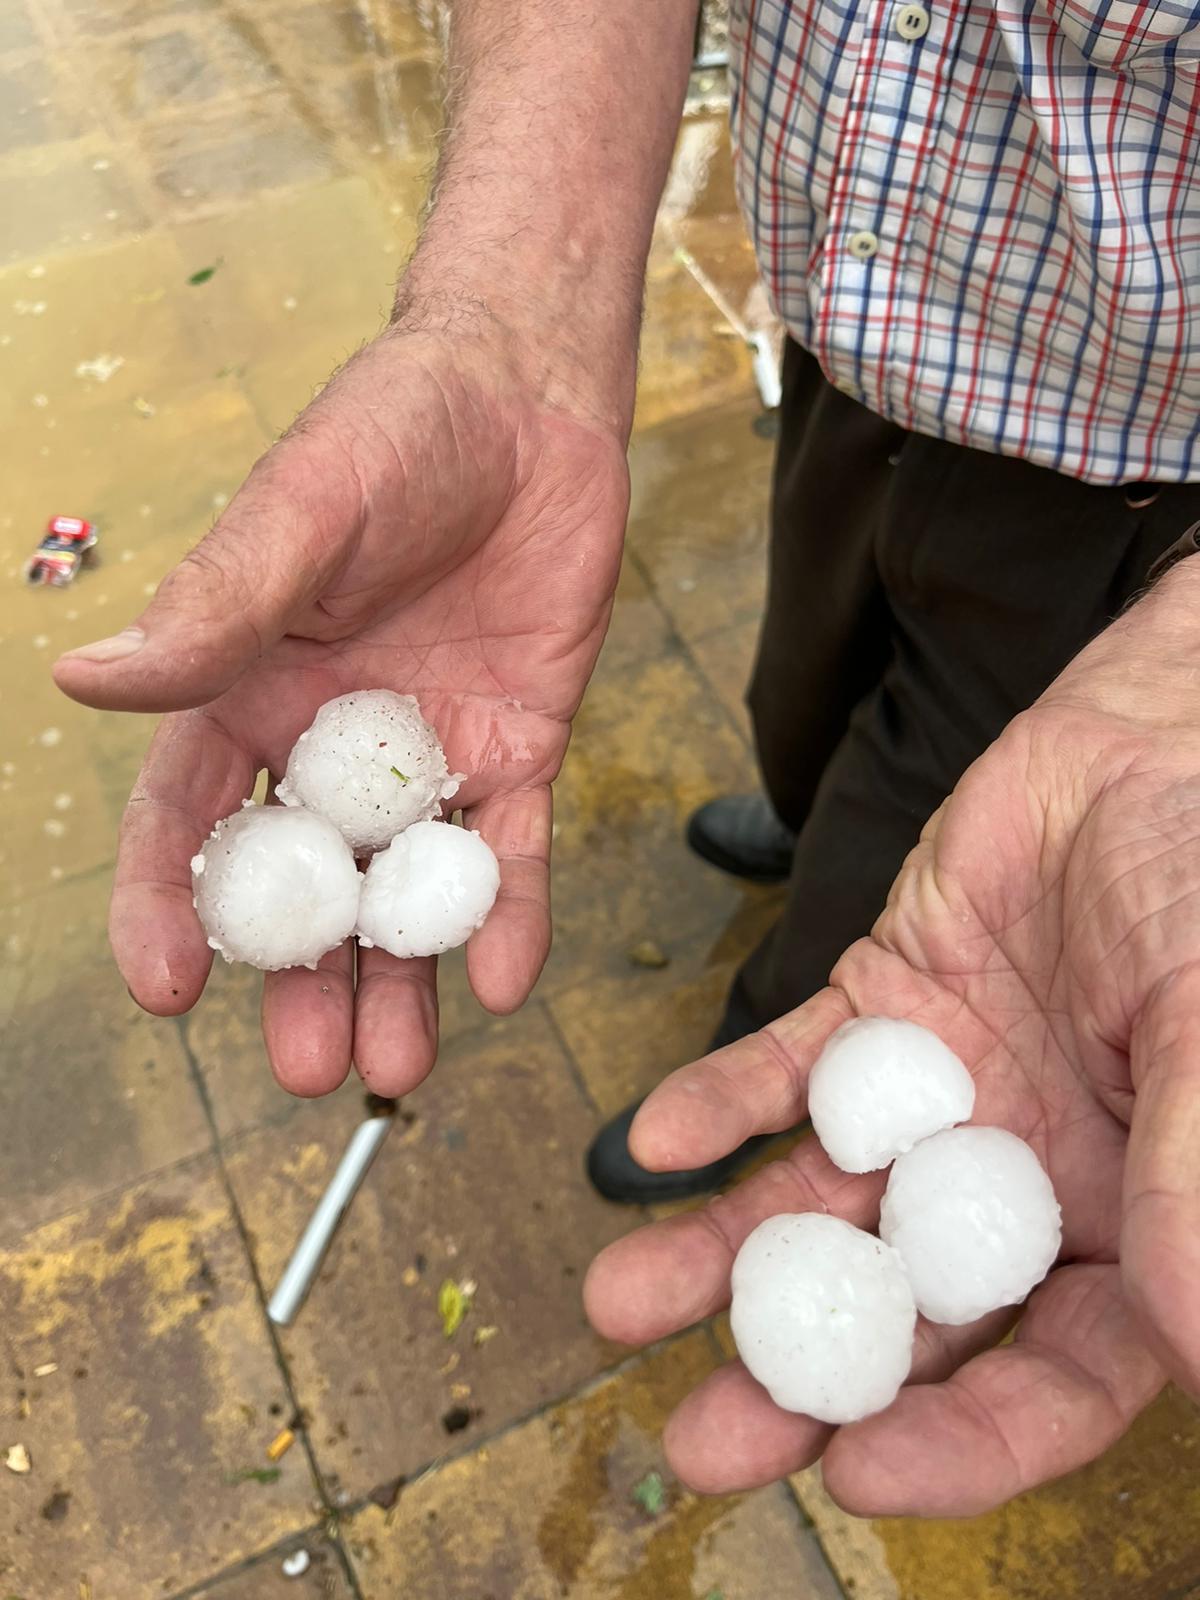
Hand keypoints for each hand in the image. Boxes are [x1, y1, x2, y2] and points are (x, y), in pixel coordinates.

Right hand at [54, 317, 629, 1096]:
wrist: (529, 401)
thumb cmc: (394, 433)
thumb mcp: (298, 518)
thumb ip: (213, 610)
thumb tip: (82, 682)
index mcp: (247, 691)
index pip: (190, 818)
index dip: (169, 904)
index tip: (168, 990)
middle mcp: (327, 740)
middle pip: (303, 886)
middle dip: (301, 980)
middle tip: (311, 1071)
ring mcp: (424, 752)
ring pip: (401, 891)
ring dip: (398, 981)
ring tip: (397, 1072)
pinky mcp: (515, 746)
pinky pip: (506, 849)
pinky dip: (505, 917)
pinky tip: (502, 982)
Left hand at [585, 571, 1199, 1516]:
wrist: (1153, 743)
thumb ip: (1191, 1178)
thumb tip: (1193, 1352)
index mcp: (1127, 1226)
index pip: (1049, 1378)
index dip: (963, 1441)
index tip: (855, 1475)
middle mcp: (1018, 1186)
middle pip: (905, 1313)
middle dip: (801, 1376)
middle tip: (696, 1441)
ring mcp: (936, 1101)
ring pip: (821, 1201)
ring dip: (722, 1252)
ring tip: (618, 1300)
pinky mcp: (875, 1008)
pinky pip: (786, 1069)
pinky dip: (719, 1103)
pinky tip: (654, 1142)